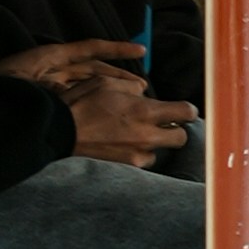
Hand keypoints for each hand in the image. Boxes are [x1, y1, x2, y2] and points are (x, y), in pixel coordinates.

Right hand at [1, 39, 193, 165]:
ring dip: (154, 143)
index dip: (188, 110)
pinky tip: (124, 145)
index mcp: (145, 111)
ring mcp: (136, 155)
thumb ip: (134, 87)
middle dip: (176, 130)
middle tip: (164, 123)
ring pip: (159, 151)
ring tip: (137, 134)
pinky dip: (138, 153)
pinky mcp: (124, 167)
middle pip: (181, 138)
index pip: (186, 113)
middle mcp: (146, 136)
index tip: (184, 110)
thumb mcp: (108, 82)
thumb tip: (146, 92)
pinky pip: (141, 161)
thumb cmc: (83, 102)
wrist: (60, 131)